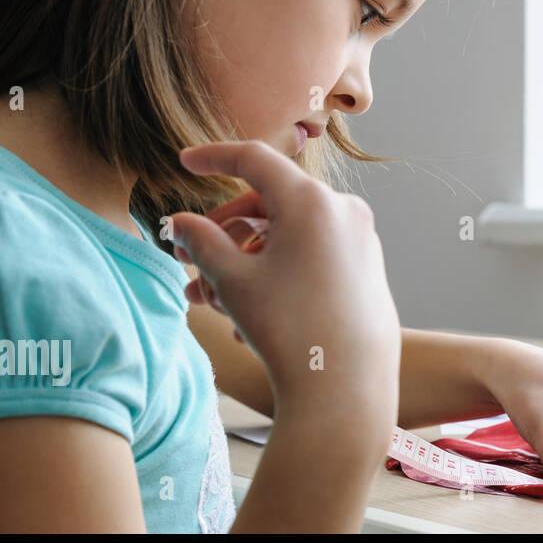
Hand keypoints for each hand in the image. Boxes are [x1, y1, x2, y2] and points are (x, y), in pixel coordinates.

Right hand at [167, 141, 400, 414]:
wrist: (347, 384)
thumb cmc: (289, 328)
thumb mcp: (232, 280)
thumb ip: (200, 241)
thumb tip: (178, 223)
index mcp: (311, 201)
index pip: (255, 160)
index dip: (214, 157)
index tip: (185, 162)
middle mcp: (342, 210)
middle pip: (270, 202)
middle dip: (223, 230)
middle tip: (186, 258)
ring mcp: (358, 238)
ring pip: (287, 234)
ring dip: (244, 259)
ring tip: (207, 300)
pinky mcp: (365, 265)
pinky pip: (311, 254)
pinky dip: (276, 271)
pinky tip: (246, 316)